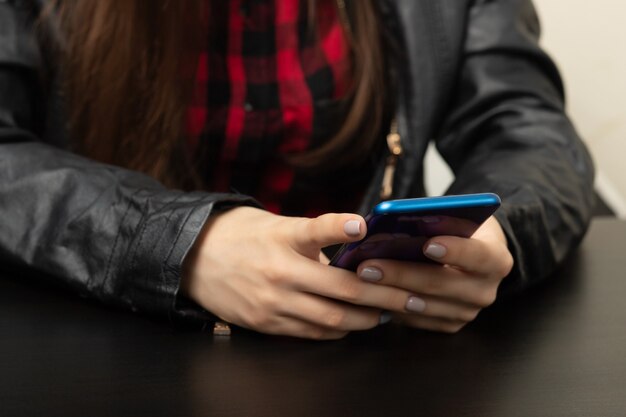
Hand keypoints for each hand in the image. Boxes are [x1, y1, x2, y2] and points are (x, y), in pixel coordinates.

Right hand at [181, 207, 394, 339]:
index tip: (364, 225)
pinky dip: (336, 330)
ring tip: (388, 314)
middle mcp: (278, 270)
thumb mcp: (277, 225)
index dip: (340, 226)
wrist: (194, 258)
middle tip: (411, 298)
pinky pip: (310, 332)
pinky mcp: (265, 323)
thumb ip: (314, 237)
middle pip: (342, 289)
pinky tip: (353, 323)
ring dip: (365, 319)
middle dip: (384, 296)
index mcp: (282, 237)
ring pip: (332, 318)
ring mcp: (272, 301)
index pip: (315, 229)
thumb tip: (358, 247)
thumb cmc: (243, 236)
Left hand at [355, 216, 513, 332]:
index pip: (478, 256)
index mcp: (496, 260)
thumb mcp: (458, 216)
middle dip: (401, 274)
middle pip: (440, 284)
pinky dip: (390, 306)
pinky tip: (369, 293)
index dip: (454, 251)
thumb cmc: (460, 229)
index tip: (427, 244)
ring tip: (361, 278)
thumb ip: (439, 218)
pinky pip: (416, 319)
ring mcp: (467, 313)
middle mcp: (485, 291)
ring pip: (422, 306)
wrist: (473, 255)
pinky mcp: (448, 325)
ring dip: (387, 293)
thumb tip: (406, 219)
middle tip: (368, 265)